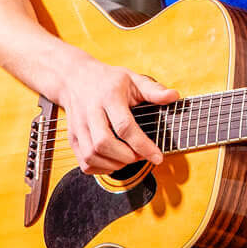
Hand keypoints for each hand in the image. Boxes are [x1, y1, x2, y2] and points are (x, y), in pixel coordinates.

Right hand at [53, 53, 178, 175]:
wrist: (75, 78)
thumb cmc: (108, 81)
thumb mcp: (133, 79)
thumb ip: (153, 90)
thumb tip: (173, 96)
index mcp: (109, 97)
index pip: (125, 126)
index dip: (143, 145)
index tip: (157, 157)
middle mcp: (90, 112)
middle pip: (104, 143)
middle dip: (126, 157)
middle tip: (140, 156)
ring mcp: (79, 126)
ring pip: (91, 155)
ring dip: (113, 164)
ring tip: (127, 159)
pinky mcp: (72, 137)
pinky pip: (83, 162)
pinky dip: (99, 169)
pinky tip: (112, 162)